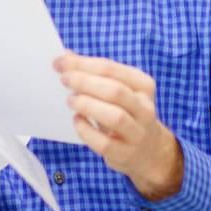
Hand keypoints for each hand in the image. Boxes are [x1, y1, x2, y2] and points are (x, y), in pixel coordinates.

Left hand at [55, 53, 182, 200]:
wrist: (149, 151)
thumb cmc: (126, 114)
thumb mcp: (119, 91)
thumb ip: (95, 74)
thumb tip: (65, 56)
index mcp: (143, 85)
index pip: (111, 69)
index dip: (83, 63)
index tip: (61, 62)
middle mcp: (144, 108)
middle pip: (115, 91)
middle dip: (85, 82)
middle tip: (64, 79)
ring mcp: (136, 132)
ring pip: (115, 116)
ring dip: (88, 105)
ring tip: (71, 100)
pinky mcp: (125, 153)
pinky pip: (104, 143)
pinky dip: (86, 130)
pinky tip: (77, 121)